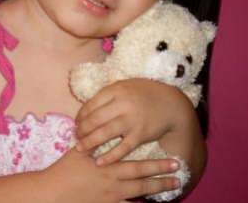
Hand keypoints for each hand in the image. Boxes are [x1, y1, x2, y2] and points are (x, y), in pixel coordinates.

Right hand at [44, 147, 180, 202]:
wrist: (54, 193)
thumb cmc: (65, 170)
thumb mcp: (80, 152)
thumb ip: (95, 142)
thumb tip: (106, 128)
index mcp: (109, 166)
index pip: (138, 165)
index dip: (157, 164)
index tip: (174, 161)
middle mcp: (113, 182)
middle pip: (143, 180)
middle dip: (162, 177)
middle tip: (179, 175)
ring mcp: (111, 197)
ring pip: (138, 195)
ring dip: (156, 191)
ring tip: (172, 188)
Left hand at [75, 79, 191, 165]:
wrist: (171, 104)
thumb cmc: (144, 94)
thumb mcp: (125, 87)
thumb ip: (107, 96)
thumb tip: (85, 109)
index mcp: (116, 90)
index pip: (90, 105)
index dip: (80, 117)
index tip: (76, 124)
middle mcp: (122, 104)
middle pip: (94, 120)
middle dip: (82, 131)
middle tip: (76, 138)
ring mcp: (132, 120)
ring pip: (104, 133)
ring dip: (90, 143)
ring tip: (81, 149)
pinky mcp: (141, 134)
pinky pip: (122, 148)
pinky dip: (109, 156)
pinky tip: (100, 161)